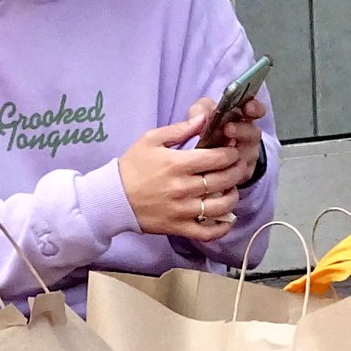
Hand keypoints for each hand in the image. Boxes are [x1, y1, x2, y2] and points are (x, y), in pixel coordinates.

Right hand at [118, 113, 245, 241]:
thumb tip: (204, 118)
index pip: (217, 158)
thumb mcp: (151, 139)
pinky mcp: (178, 227)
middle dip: (237, 171)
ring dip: (233, 196)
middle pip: (224, 180)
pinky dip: (222, 227)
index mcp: (177, 164)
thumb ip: (180, 128)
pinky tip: (227, 217)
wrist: (113, 197)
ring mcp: (182, 210)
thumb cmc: (132, 167)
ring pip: (221, 206)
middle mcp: (182, 188)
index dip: (231, 153)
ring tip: (231, 188)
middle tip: (238, 166)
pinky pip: (207, 233)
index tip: (233, 151)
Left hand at [188, 96, 266, 184]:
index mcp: (244, 118)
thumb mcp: (203, 112)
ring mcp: (247, 156)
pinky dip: (227, 170)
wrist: (205, 154)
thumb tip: (201, 115)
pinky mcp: (241, 175)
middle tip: (228, 129)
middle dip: (242, 130)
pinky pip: (238, 174)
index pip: (257, 110)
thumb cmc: (208, 127)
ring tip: (221, 149)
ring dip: (235, 152)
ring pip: (247, 155)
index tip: (248, 108)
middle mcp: (249, 137)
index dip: (255, 108)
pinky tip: (217, 168)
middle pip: (253, 134)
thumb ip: (202, 110)